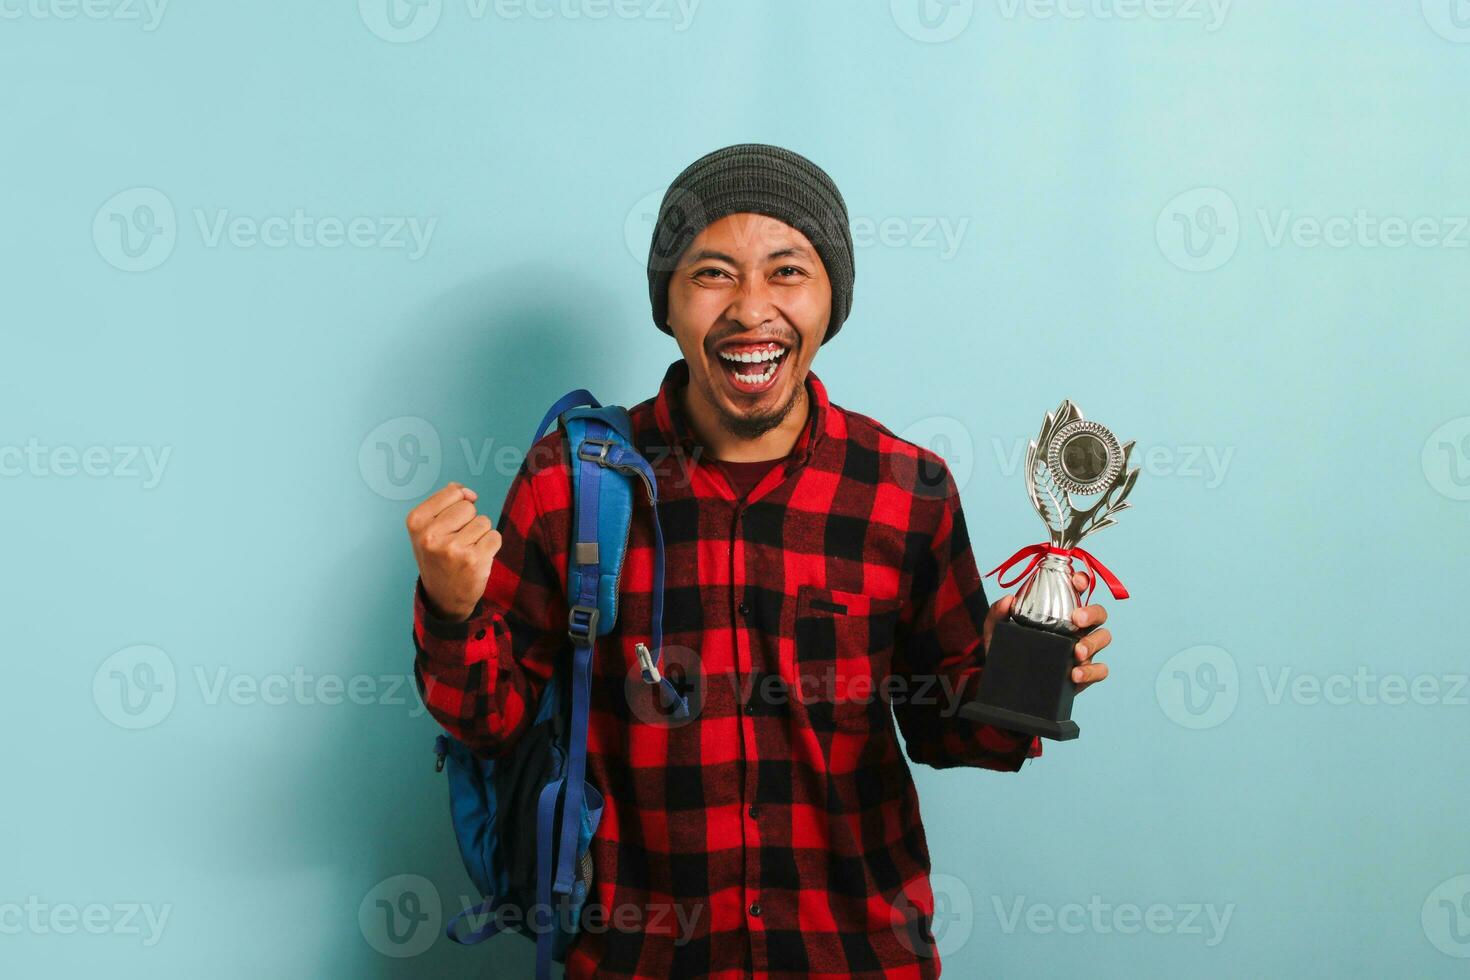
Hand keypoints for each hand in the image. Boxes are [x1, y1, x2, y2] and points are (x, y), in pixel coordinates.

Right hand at [406, 482, 501, 622]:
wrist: (443, 597)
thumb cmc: (438, 556)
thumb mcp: (428, 527)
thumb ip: (445, 502)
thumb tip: (469, 494)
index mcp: (416, 521)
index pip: (453, 492)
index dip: (457, 505)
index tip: (448, 524)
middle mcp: (430, 535)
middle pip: (468, 507)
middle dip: (468, 521)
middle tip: (456, 542)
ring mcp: (452, 549)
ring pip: (483, 521)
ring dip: (479, 535)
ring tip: (465, 551)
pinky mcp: (473, 560)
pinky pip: (495, 536)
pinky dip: (490, 546)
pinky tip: (476, 559)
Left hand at [981, 571, 1111, 693]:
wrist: (1005, 684)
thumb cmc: (1007, 651)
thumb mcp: (997, 631)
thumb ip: (998, 613)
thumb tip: (1008, 600)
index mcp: (1059, 611)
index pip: (1077, 590)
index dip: (1082, 581)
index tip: (1076, 582)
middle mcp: (1076, 627)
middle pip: (1099, 613)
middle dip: (1092, 613)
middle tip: (1077, 619)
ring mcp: (1083, 649)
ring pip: (1104, 638)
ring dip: (1093, 643)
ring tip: (1077, 652)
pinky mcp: (1085, 672)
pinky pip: (1100, 670)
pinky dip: (1091, 671)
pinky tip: (1074, 674)